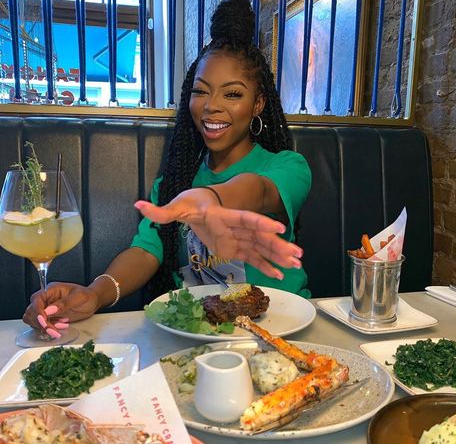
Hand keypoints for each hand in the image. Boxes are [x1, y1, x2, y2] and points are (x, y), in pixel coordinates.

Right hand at [23, 282, 99, 332]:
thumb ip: (64, 303)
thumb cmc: (87, 296)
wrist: (92, 301)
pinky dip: (48, 328)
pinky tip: (61, 327)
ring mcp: (46, 308)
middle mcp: (46, 299)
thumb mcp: (79, 297)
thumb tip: (49, 310)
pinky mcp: (49, 317)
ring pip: (34, 320)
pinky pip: (41, 325)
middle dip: (41, 322)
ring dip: (44, 327)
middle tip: (54, 329)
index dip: (38, 311)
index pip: (36, 299)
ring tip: (60, 327)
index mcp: (51, 290)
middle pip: (32, 311)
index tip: (44, 320)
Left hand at [135, 193, 302, 278]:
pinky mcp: (236, 248)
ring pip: (261, 247)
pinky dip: (266, 264)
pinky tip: (281, 273)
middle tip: (298, 253)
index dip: (261, 223)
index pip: (244, 218)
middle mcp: (235, 227)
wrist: (200, 204)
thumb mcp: (176, 206)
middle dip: (278, 244)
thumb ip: (160, 211)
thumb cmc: (190, 202)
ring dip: (278, 254)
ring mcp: (238, 238)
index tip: (279, 228)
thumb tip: (138, 205)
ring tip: (297, 263)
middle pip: (259, 236)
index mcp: (222, 216)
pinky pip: (253, 257)